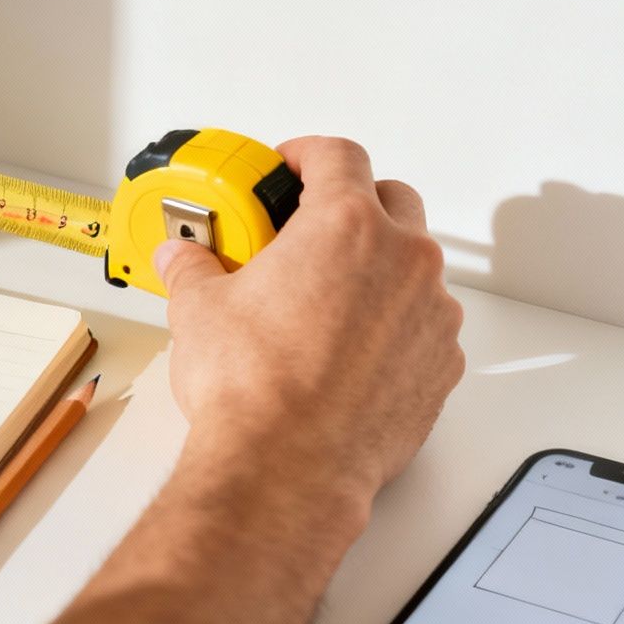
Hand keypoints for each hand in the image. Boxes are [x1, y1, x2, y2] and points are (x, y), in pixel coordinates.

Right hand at [153, 137, 463, 514]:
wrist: (288, 469)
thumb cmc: (253, 389)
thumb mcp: (199, 311)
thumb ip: (194, 270)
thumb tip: (182, 259)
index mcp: (345, 225)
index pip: (338, 156)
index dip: (307, 154)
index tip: (290, 167)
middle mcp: (403, 260)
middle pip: (392, 199)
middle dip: (353, 205)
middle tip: (306, 232)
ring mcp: (431, 314)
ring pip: (413, 268)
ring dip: (377, 270)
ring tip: (324, 303)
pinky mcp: (442, 366)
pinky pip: (422, 326)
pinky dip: (392, 327)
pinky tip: (347, 354)